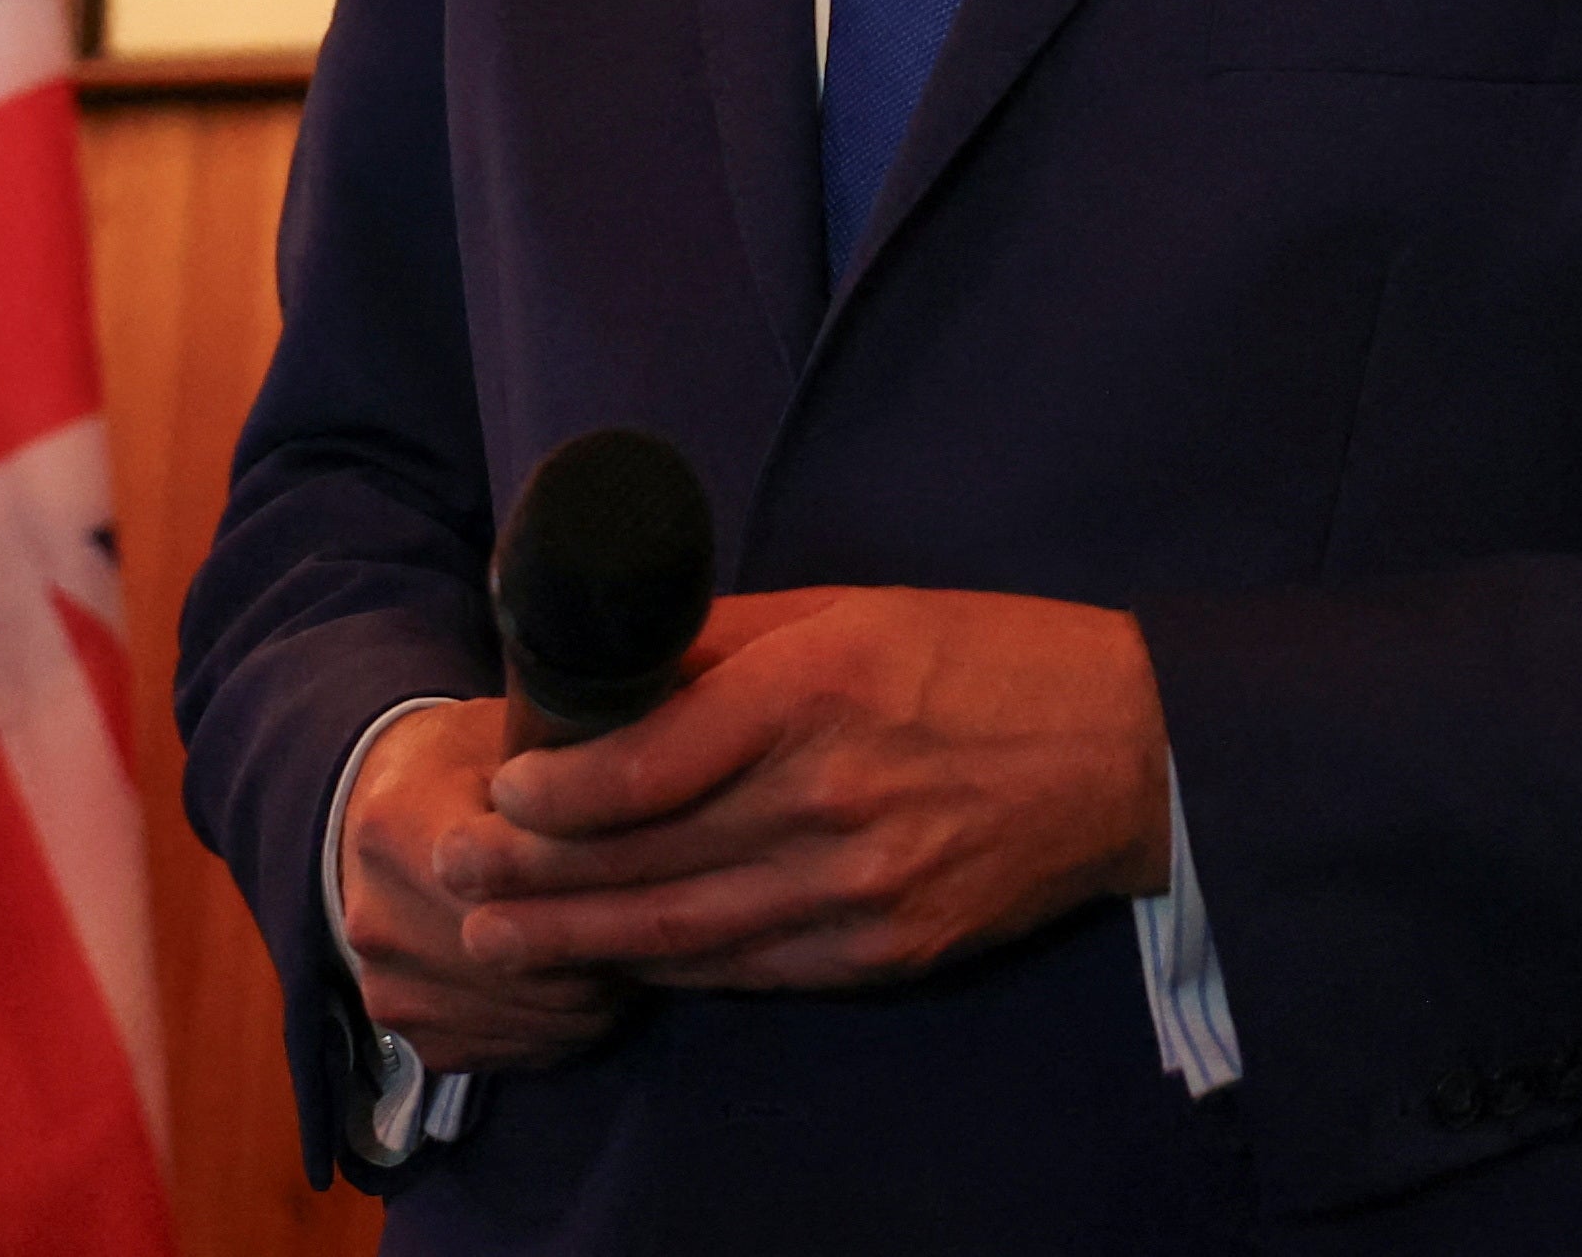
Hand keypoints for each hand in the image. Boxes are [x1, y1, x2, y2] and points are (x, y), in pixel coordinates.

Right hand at [336, 699, 642, 1070]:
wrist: (379, 813)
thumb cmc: (467, 763)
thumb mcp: (512, 732)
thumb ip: (568, 760)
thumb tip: (650, 770)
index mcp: (398, 826)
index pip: (510, 885)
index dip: (588, 885)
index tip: (638, 872)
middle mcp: (377, 916)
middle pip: (522, 962)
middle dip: (599, 949)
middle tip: (647, 917)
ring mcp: (385, 984)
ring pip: (526, 1016)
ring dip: (590, 996)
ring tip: (617, 945)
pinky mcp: (405, 1031)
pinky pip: (507, 1051)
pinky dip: (557, 1026)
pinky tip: (577, 982)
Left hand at [432, 586, 1174, 993]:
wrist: (1126, 750)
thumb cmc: (984, 658)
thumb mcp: (852, 610)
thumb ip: (727, 640)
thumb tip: (612, 661)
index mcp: (817, 692)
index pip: (645, 764)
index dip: (553, 791)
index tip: (501, 787)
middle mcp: (831, 797)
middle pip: (647, 856)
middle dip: (535, 877)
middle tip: (455, 880)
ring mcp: (860, 887)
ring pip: (685, 930)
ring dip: (581, 939)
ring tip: (502, 942)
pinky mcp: (887, 949)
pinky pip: (752, 969)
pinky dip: (676, 965)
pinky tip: (621, 958)